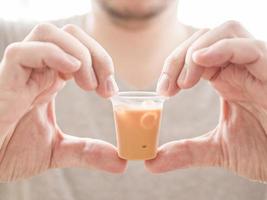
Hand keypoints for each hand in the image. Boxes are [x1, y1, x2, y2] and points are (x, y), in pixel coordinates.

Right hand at [0, 24, 125, 181]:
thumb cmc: (12, 152)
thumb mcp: (59, 151)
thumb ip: (89, 152)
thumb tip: (121, 162)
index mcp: (51, 80)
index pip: (81, 50)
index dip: (102, 62)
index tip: (111, 91)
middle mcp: (38, 70)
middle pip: (70, 35)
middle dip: (97, 54)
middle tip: (105, 85)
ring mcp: (20, 72)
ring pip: (49, 33)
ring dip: (79, 53)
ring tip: (88, 84)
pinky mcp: (4, 79)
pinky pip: (24, 51)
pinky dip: (53, 54)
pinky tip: (72, 71)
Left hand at [145, 21, 266, 181]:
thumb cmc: (263, 152)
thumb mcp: (217, 150)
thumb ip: (185, 152)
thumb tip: (152, 163)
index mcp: (227, 79)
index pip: (194, 55)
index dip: (173, 66)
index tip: (163, 92)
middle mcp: (240, 68)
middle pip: (204, 38)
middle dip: (178, 57)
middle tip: (167, 88)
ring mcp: (257, 66)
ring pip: (224, 33)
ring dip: (196, 52)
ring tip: (184, 83)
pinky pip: (248, 46)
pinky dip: (221, 48)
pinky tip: (199, 60)